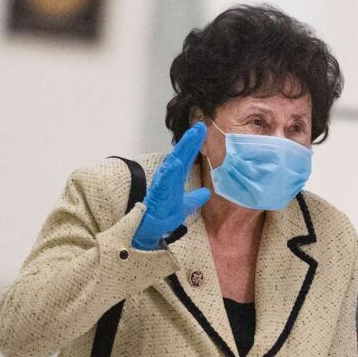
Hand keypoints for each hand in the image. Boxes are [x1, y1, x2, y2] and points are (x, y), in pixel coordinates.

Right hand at [131, 122, 211, 250]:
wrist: (151, 229)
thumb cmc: (163, 215)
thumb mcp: (185, 207)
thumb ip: (194, 198)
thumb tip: (206, 193)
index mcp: (175, 178)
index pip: (187, 158)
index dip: (194, 145)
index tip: (202, 131)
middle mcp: (169, 177)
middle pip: (181, 155)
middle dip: (190, 141)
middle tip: (200, 127)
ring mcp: (162, 184)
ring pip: (173, 163)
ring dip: (182, 150)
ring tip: (191, 137)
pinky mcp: (157, 193)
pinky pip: (163, 181)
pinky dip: (169, 171)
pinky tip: (176, 162)